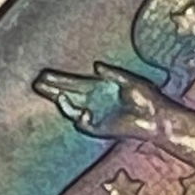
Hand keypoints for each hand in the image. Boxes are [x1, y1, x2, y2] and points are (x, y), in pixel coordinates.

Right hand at [33, 63, 167, 140]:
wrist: (158, 117)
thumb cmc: (149, 98)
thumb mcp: (129, 80)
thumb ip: (112, 73)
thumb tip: (94, 66)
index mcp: (101, 88)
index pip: (74, 83)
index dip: (59, 79)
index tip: (44, 74)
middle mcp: (95, 102)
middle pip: (67, 94)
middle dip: (52, 89)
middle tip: (35, 83)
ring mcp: (97, 115)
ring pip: (71, 109)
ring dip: (60, 102)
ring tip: (50, 93)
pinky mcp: (101, 128)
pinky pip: (83, 124)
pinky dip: (79, 117)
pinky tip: (81, 111)